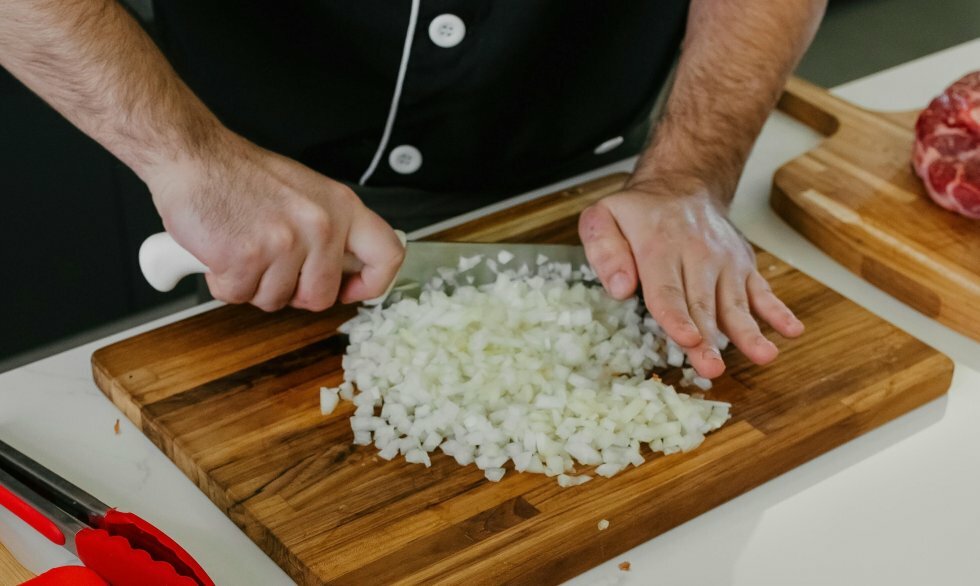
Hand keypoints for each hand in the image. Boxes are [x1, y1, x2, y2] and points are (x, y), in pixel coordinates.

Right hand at [145, 133, 403, 310]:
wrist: (192, 157)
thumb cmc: (240, 175)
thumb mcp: (306, 193)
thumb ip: (331, 230)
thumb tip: (347, 272)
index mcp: (341, 207)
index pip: (388, 255)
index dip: (372, 283)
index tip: (350, 289)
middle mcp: (321, 225)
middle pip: (321, 296)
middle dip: (293, 293)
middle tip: (271, 267)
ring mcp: (285, 243)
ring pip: (276, 300)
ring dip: (253, 284)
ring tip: (242, 246)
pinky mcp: (247, 258)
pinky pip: (239, 296)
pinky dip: (224, 282)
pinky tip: (221, 251)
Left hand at [578, 183, 803, 377]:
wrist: (681, 184)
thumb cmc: (638, 212)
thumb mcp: (602, 218)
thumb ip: (605, 252)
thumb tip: (620, 288)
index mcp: (659, 247)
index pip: (667, 289)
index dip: (677, 317)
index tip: (687, 339)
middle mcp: (697, 254)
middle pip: (702, 304)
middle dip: (709, 340)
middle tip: (712, 369)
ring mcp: (724, 261)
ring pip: (735, 303)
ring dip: (749, 332)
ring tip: (764, 356)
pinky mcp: (742, 265)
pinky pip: (762, 290)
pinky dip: (778, 311)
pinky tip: (791, 330)